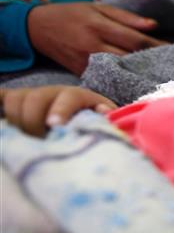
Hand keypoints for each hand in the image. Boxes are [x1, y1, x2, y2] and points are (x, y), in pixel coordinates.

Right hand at [0, 86, 116, 136]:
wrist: (84, 117)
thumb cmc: (94, 125)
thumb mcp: (103, 123)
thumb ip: (105, 121)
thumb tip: (105, 114)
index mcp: (77, 96)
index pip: (68, 98)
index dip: (61, 110)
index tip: (55, 125)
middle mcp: (53, 92)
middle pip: (35, 98)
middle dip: (32, 120)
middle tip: (36, 141)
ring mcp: (33, 95)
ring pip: (15, 99)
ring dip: (16, 119)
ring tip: (24, 138)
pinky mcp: (18, 102)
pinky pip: (1, 97)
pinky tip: (0, 120)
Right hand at [27, 3, 167, 75]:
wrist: (38, 28)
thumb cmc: (73, 14)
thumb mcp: (98, 8)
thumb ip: (127, 18)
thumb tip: (154, 26)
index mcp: (100, 27)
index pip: (135, 40)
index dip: (156, 46)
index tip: (172, 50)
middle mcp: (93, 46)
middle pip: (130, 58)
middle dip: (152, 62)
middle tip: (171, 66)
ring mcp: (87, 62)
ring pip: (120, 71)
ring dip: (140, 73)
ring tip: (159, 76)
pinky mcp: (82, 74)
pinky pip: (107, 79)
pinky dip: (123, 80)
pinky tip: (137, 82)